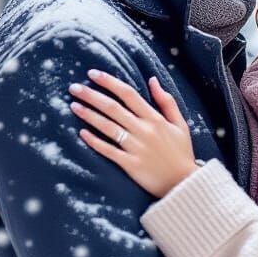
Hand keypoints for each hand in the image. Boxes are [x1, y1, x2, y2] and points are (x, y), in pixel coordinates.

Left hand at [69, 70, 198, 197]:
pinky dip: (94, 141)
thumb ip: (167, 101)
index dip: (110, 82)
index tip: (93, 74)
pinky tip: (82, 133)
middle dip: (92, 95)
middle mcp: (144, 130)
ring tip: (73, 105)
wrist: (184, 183)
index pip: (129, 94)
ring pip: (108, 127)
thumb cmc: (181, 152)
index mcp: (155, 119)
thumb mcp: (180, 124)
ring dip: (89, 115)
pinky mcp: (130, 164)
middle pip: (113, 108)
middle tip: (74, 87)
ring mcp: (135, 147)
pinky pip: (108, 150)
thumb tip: (153, 80)